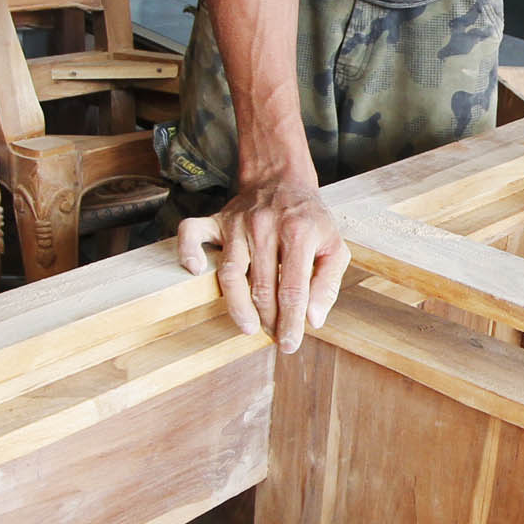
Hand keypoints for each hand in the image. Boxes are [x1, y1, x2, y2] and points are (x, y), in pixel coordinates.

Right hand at [176, 175, 348, 352]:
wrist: (282, 180)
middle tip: (273, 336)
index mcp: (299, 233)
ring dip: (237, 305)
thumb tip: (313, 319)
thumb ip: (328, 284)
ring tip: (248, 326)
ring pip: (230, 271)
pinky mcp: (217, 219)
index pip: (293, 288)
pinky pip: (192, 232)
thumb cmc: (309, 219)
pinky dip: (188, 251)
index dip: (291, 321)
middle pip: (261, 285)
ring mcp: (237, 223)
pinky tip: (196, 271)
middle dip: (268, 319)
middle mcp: (266, 226)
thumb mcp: (334, 246)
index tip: (290, 344)